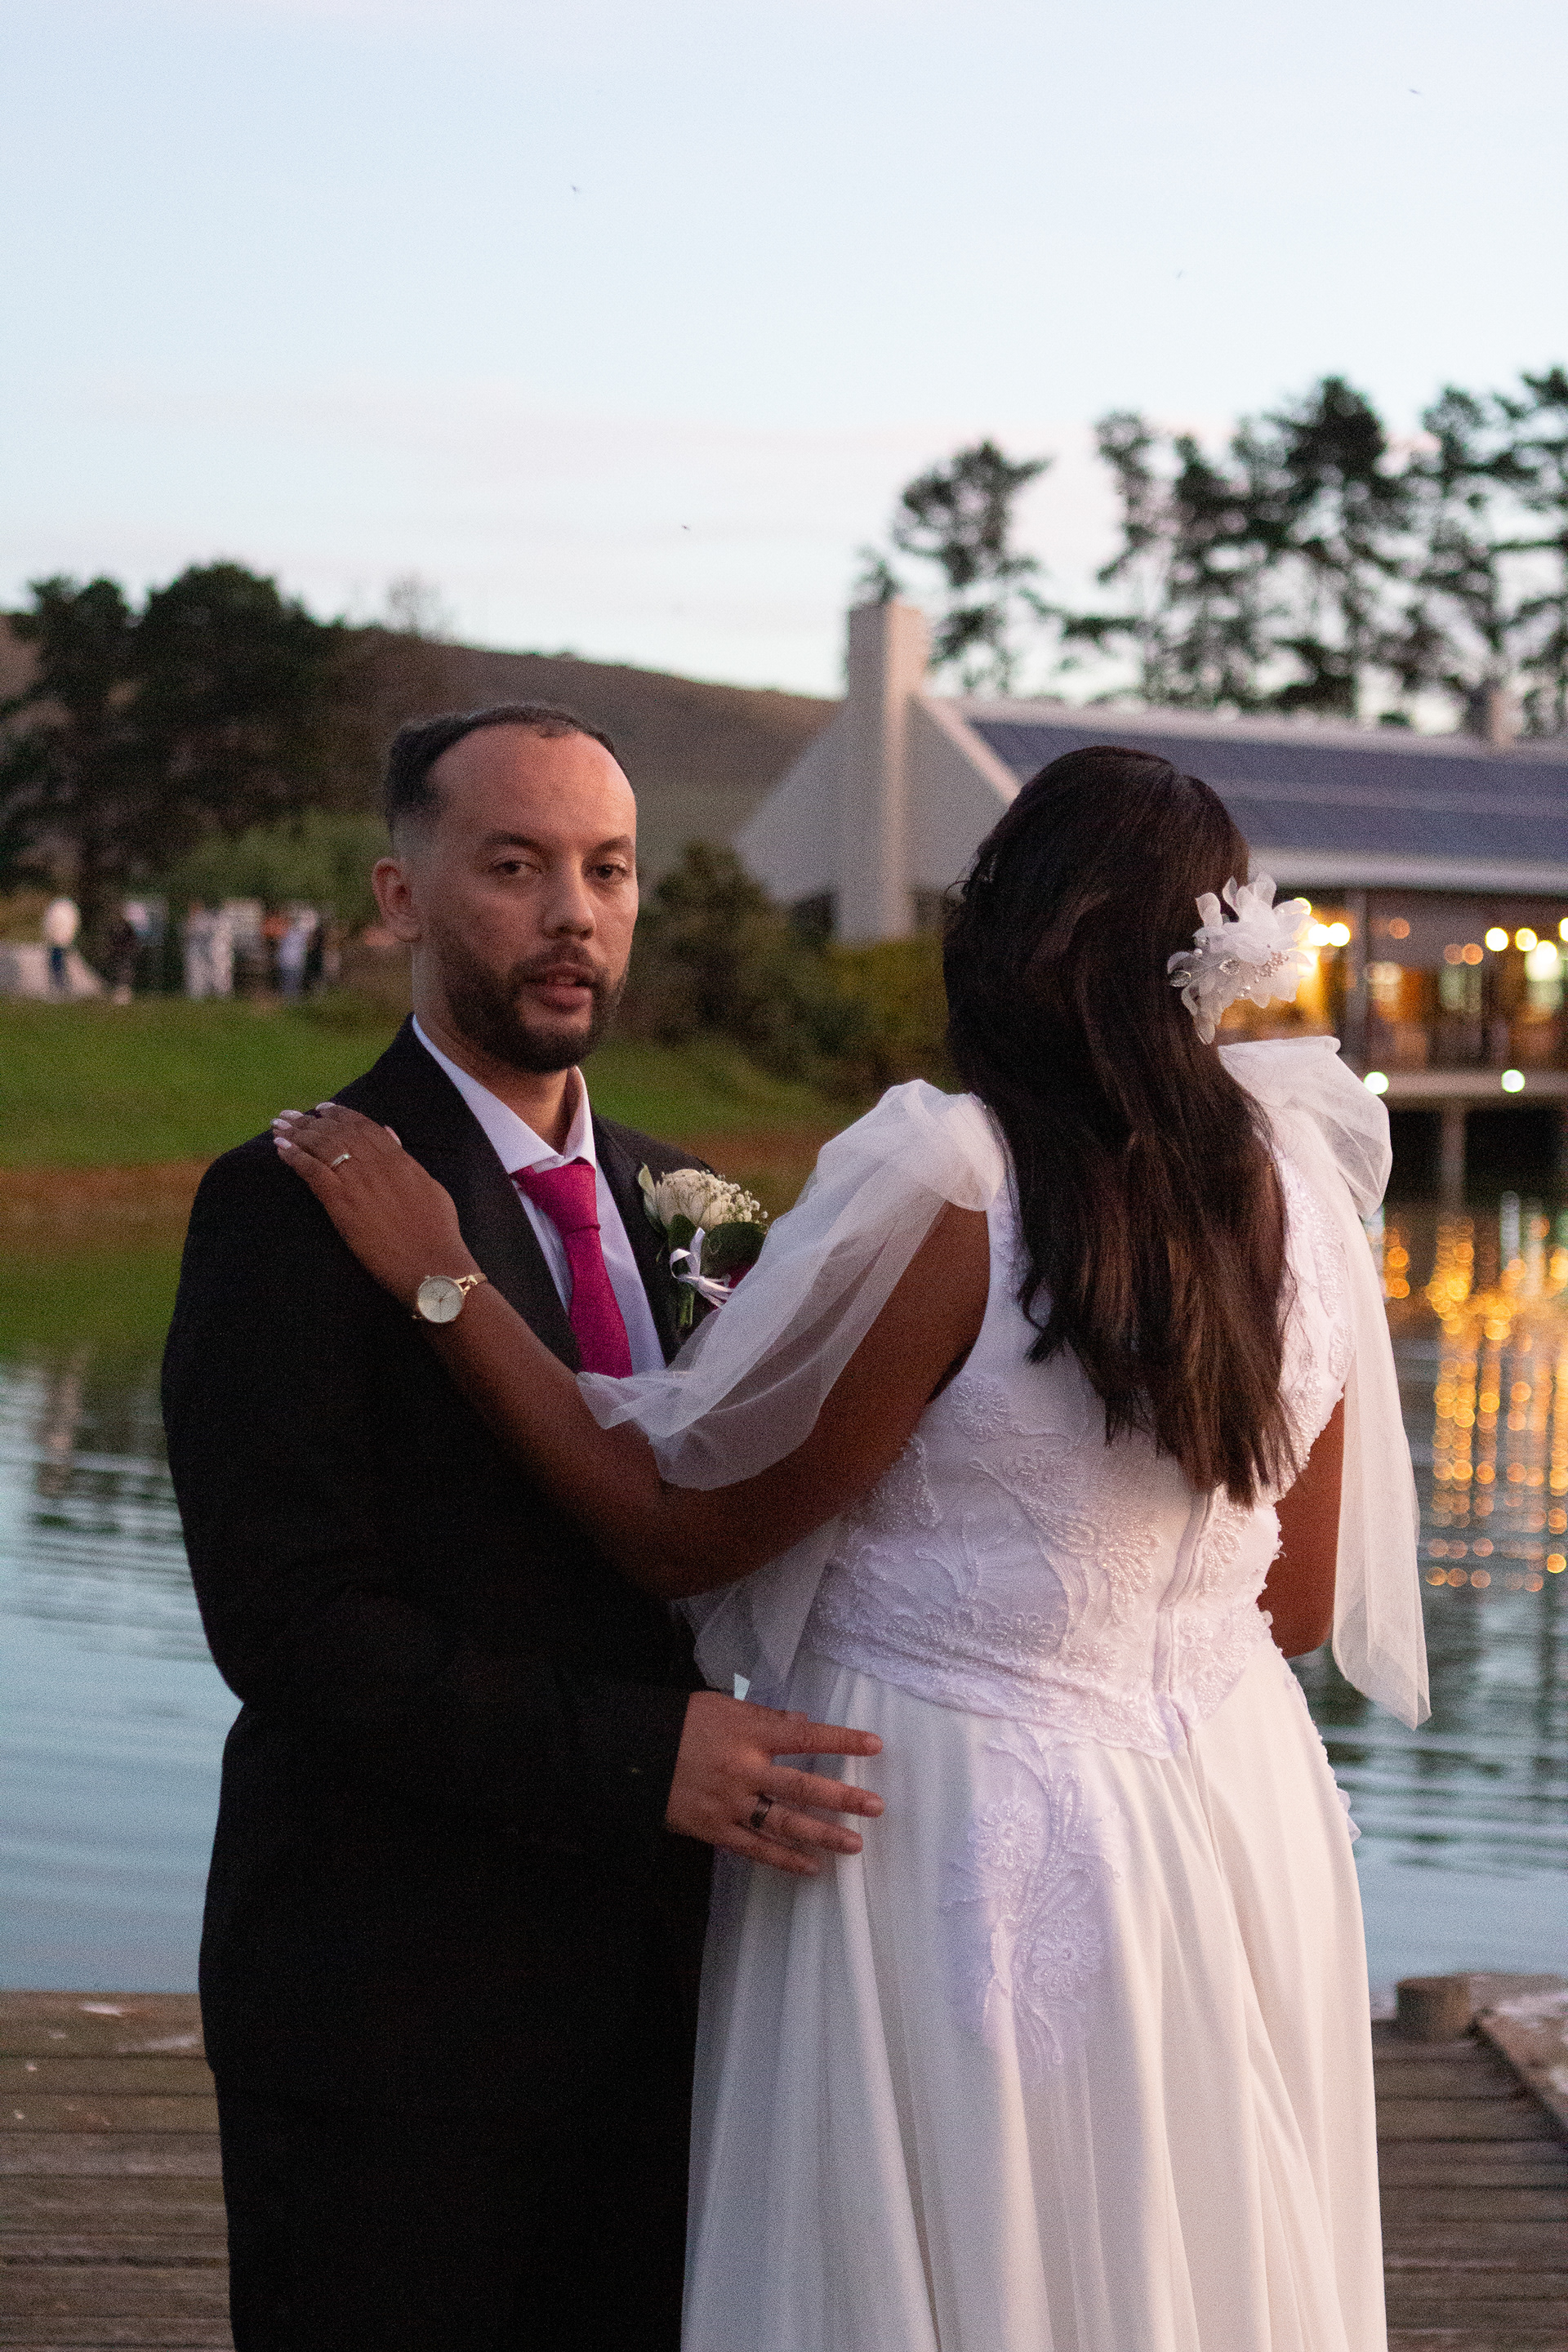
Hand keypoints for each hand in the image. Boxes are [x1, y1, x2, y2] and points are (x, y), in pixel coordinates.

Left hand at [274, 1104, 470, 1306]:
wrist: (431, 1263)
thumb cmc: (437, 1232)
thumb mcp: (429, 1186)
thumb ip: (407, 1159)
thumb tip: (391, 1133)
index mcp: (398, 1159)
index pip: (364, 1125)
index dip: (340, 1114)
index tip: (323, 1108)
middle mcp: (376, 1163)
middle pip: (337, 1131)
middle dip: (311, 1120)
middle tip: (291, 1114)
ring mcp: (358, 1181)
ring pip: (321, 1145)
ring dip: (297, 1132)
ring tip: (279, 1124)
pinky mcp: (341, 1202)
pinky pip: (312, 1171)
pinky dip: (294, 1156)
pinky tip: (280, 1147)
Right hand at [666, 1690, 882, 1876]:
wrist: (631, 1754)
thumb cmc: (679, 1722)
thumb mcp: (722, 1706)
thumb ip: (765, 1716)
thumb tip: (803, 1723)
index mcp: (749, 1733)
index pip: (805, 1735)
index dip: (842, 1740)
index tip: (875, 1744)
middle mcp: (744, 1769)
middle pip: (802, 1786)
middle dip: (842, 1797)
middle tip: (876, 1807)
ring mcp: (730, 1803)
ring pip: (784, 1823)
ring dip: (821, 1835)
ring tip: (853, 1845)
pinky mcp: (713, 1829)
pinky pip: (754, 1849)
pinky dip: (783, 1860)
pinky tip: (810, 1867)